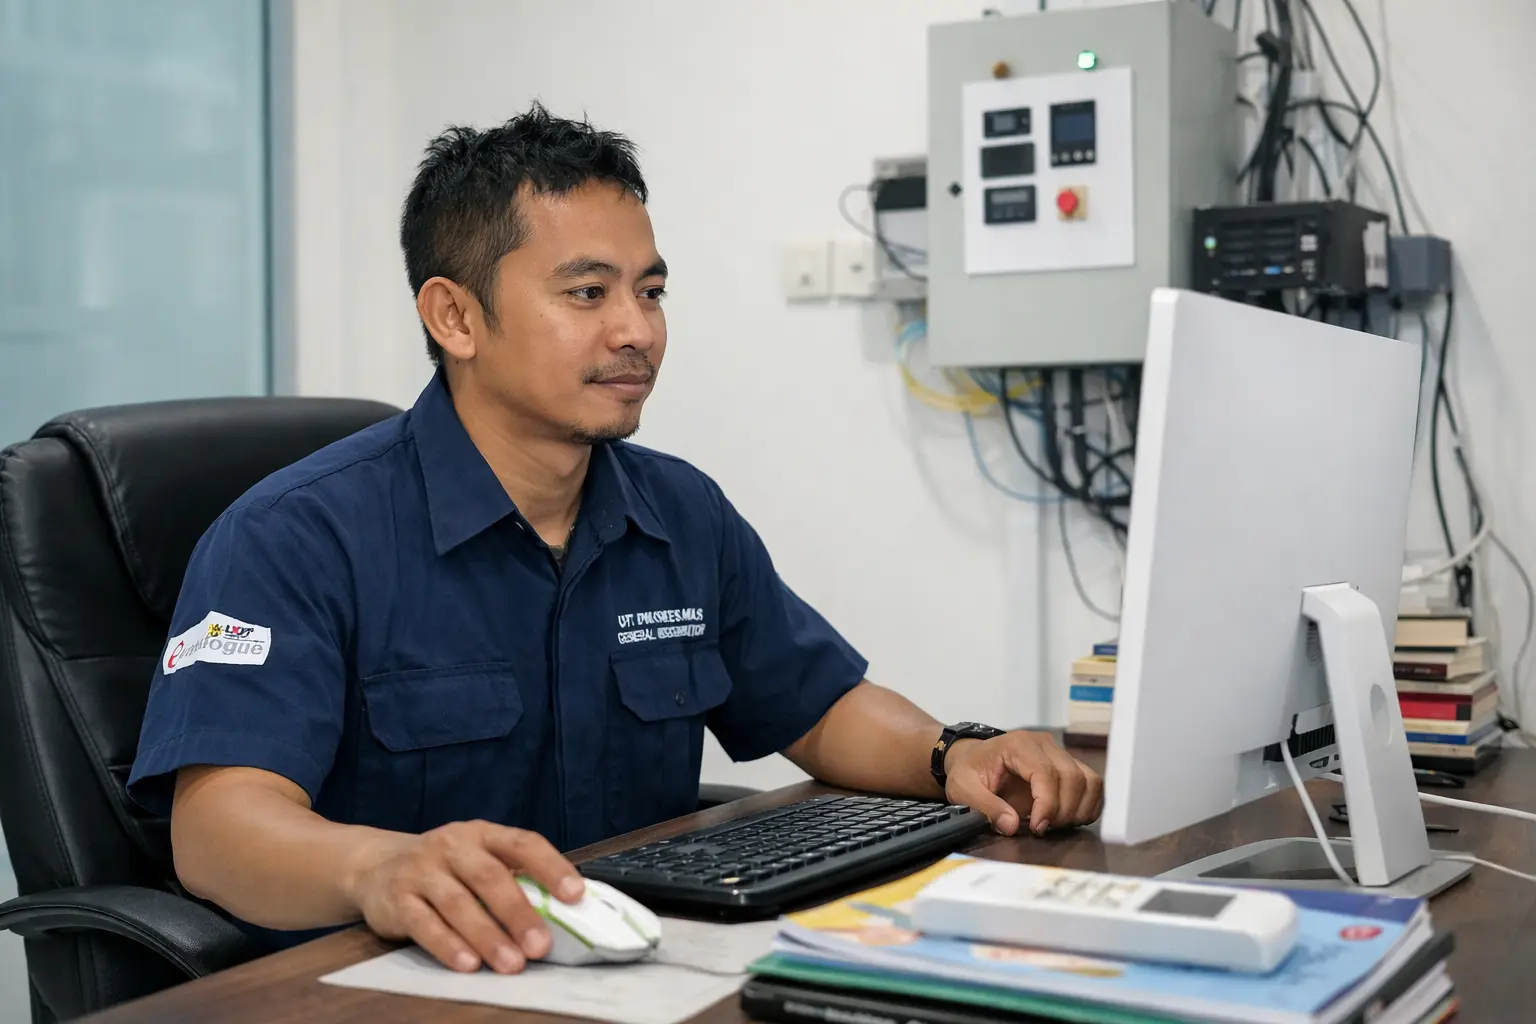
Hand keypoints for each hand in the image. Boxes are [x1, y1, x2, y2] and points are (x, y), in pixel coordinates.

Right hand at [347, 819, 583, 973]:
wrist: (375, 866)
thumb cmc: (445, 869)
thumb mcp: (476, 860)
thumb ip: (511, 878)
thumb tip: (562, 912)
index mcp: (482, 834)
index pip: (523, 843)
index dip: (551, 867)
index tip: (575, 895)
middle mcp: (452, 845)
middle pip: (490, 877)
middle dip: (518, 913)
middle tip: (541, 945)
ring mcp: (421, 870)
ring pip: (458, 903)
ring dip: (487, 936)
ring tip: (511, 963)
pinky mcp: (397, 898)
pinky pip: (424, 923)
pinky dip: (448, 945)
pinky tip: (468, 964)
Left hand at [943, 731, 1102, 836]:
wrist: (974, 759)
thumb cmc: (969, 771)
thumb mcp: (963, 788)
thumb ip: (985, 806)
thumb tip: (1011, 826)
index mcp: (1018, 745)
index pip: (1047, 773)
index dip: (1047, 804)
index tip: (1037, 828)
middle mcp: (1044, 744)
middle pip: (1073, 777)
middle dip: (1063, 811)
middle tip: (1042, 829)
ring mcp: (1059, 753)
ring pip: (1090, 780)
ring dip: (1079, 809)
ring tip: (1055, 825)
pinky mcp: (1068, 765)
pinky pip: (1092, 785)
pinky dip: (1087, 806)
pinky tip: (1068, 819)